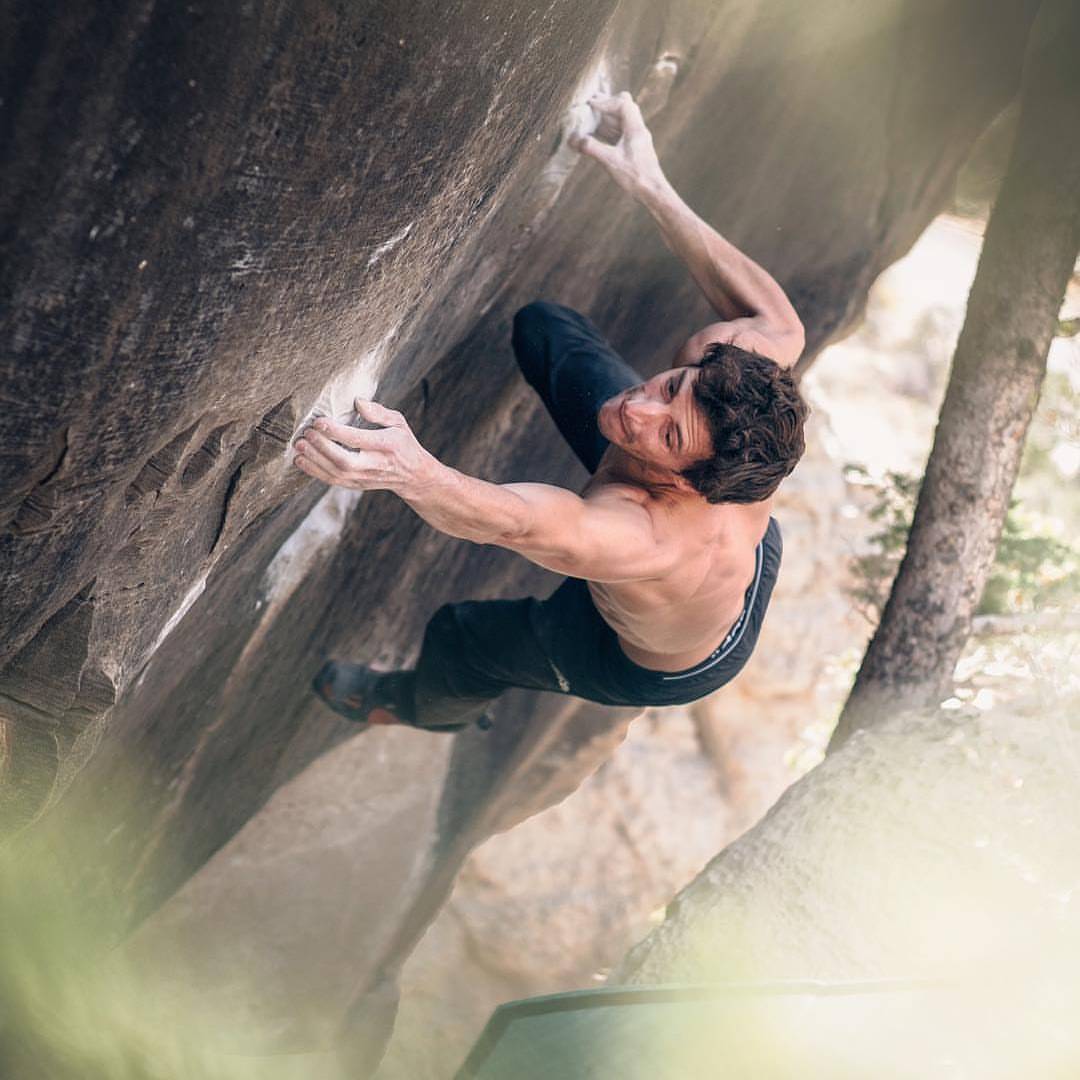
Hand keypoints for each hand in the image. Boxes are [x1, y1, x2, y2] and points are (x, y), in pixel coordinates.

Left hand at [293, 399, 437, 496]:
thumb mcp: (398, 422)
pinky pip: (332, 481)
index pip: (358, 440)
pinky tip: (301, 460)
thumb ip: (378, 412)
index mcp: (386, 445)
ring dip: (313, 460)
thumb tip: (357, 401)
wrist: (412, 476)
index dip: (336, 431)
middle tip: (305, 433)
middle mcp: (374, 464)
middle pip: (344, 460)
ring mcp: (364, 478)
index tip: (319, 421)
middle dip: (322, 447)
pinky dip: (314, 471)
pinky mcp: (356, 485)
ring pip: (335, 473)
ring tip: (299, 445)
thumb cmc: (402, 443)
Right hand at [570, 91, 665, 196]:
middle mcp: (637, 130)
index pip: (622, 104)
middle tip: (588, 105)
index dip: (606, 101)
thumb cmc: (636, 177)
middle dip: (605, 105)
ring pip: (620, 121)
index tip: (590, 105)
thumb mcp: (610, 161)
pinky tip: (594, 135)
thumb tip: (573, 139)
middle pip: (623, 107)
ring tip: (588, 118)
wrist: (652, 192)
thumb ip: (591, 148)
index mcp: (635, 128)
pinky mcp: (632, 149)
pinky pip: (618, 134)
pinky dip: (606, 131)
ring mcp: (635, 139)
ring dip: (604, 119)